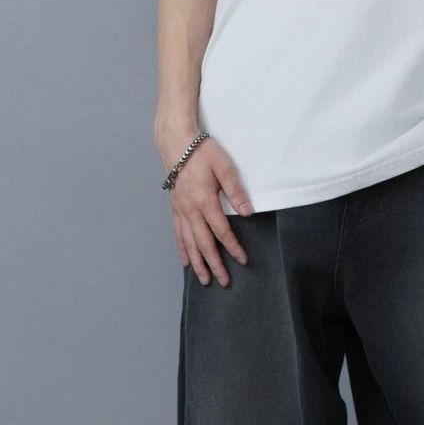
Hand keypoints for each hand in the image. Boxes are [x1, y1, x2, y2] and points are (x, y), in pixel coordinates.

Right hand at [162, 134, 253, 286]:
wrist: (176, 143)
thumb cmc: (202, 152)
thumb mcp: (225, 167)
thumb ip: (236, 191)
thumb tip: (248, 213)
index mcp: (205, 200)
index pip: (221, 231)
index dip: (232, 247)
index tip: (242, 260)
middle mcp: (190, 210)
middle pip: (204, 243)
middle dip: (214, 264)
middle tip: (224, 281)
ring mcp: (181, 210)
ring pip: (189, 243)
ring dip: (198, 263)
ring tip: (205, 279)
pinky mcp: (175, 208)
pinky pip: (178, 234)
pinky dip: (183, 250)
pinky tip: (187, 262)